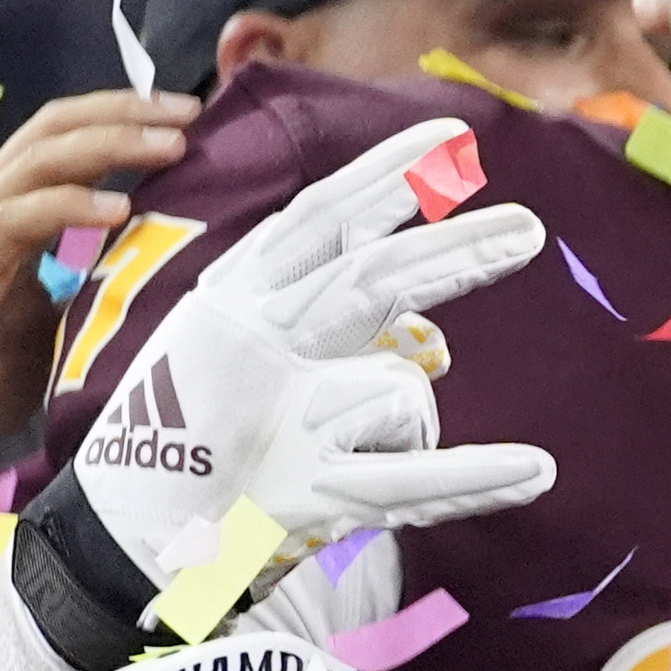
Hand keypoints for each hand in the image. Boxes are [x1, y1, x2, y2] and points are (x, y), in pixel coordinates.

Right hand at [0, 90, 199, 494]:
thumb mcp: (58, 317)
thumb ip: (95, 278)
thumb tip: (168, 262)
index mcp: (6, 211)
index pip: (61, 137)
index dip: (121, 117)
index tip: (189, 115)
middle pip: (52, 131)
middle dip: (124, 114)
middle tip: (189, 112)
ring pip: (37, 163)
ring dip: (108, 147)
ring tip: (170, 146)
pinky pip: (16, 222)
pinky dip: (68, 207)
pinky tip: (116, 209)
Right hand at [63, 116, 559, 587]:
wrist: (134, 531)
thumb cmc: (203, 432)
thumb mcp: (250, 351)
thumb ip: (329, 322)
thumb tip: (426, 332)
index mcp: (241, 302)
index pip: (320, 221)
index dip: (382, 176)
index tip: (449, 140)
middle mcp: (258, 346)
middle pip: (369, 279)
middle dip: (452, 250)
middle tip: (530, 229)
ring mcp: (283, 417)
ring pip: (395, 387)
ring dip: (409, 420)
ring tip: (382, 456)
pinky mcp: (310, 490)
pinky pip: (411, 481)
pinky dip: (475, 477)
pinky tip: (537, 470)